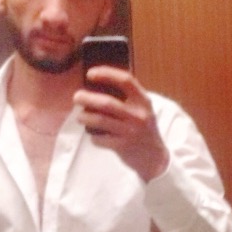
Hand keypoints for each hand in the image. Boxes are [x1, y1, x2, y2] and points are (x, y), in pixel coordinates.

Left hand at [74, 67, 169, 181]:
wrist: (155, 158)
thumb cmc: (143, 130)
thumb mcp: (142, 110)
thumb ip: (127, 99)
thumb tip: (97, 88)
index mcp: (143, 101)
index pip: (126, 81)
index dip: (107, 74)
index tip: (91, 73)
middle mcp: (138, 115)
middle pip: (108, 103)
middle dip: (88, 98)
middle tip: (77, 97)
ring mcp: (131, 131)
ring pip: (101, 121)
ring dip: (85, 117)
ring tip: (79, 116)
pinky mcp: (123, 146)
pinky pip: (100, 139)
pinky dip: (93, 136)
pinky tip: (93, 135)